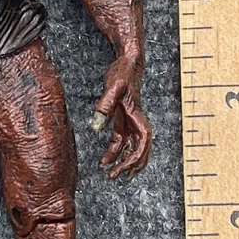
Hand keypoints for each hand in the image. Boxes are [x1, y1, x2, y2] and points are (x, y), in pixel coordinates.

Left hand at [91, 53, 151, 179]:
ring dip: (123, 161)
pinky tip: (105, 159)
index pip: (143, 142)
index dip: (136, 157)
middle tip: (117, 177)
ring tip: (111, 173)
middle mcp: (137, 121)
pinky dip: (115, 151)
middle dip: (130, 165)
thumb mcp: (113, 87)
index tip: (125, 168)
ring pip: (131, 147)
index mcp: (138, 116)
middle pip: (139, 149)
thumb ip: (104, 106)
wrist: (128, 61)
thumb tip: (95, 128)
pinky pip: (122, 140)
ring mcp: (131, 121)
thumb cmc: (123, 72)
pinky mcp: (123, 118)